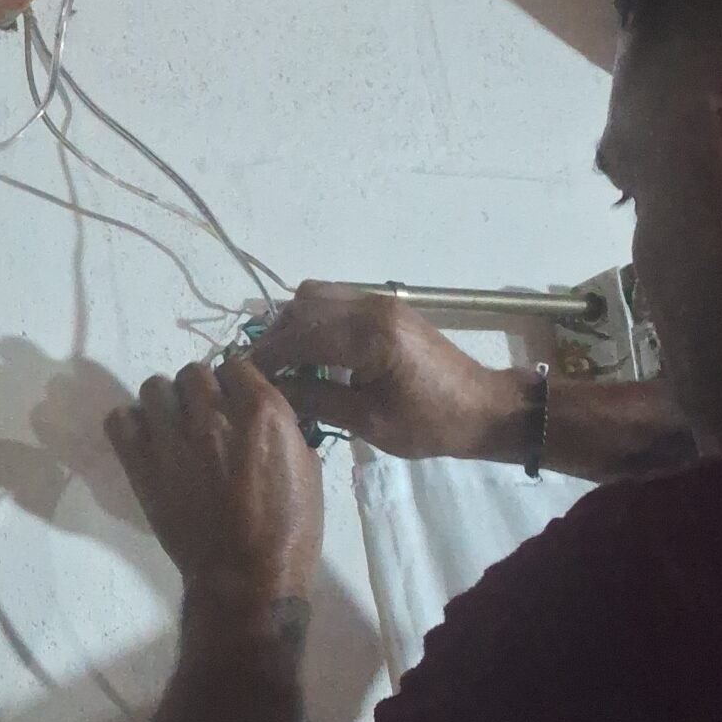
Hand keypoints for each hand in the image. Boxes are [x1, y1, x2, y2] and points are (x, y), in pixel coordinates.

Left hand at [104, 362, 322, 603]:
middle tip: (205, 419)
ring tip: (174, 429)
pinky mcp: (140, 464)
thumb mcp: (306, 467)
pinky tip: (147, 442)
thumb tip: (259, 410)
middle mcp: (212, 415)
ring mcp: (171, 438)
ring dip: (166, 403)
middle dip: (200, 391)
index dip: (235, 383)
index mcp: (262, 411)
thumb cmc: (289, 528)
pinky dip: (131, 424)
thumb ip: (282, 427)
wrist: (246, 577)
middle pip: (193, 372)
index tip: (235, 402)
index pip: (236, 364)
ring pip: (154, 386)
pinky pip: (119, 419)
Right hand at [250, 284, 522, 460]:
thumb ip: (317, 400)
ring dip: (291, 326)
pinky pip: (334, 301)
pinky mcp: (385, 306)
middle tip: (256, 373)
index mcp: (371, 336)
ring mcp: (380, 301)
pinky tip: (308, 352)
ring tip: (280, 364)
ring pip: (316, 298)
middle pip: (302, 308)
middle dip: (273, 339)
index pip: (300, 337)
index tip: (239, 378)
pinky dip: (312, 321)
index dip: (266, 357)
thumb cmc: (430, 424)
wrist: (482, 407)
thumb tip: (270, 391)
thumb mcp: (370, 422)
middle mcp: (372, 307)